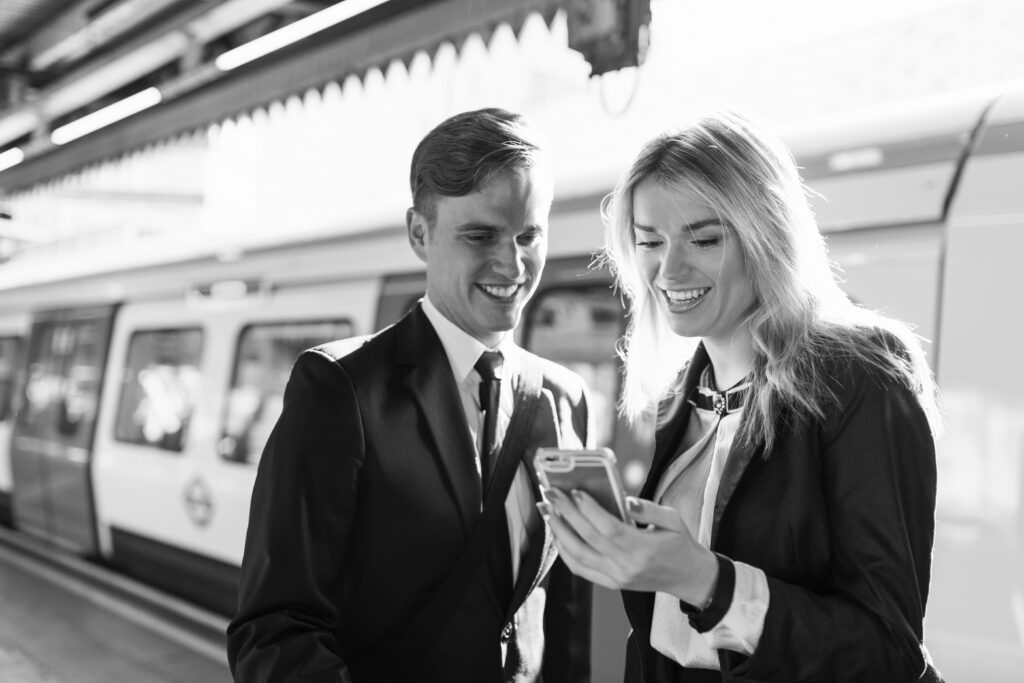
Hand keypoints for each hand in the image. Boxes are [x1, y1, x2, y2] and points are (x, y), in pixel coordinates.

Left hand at [540, 489, 717, 604]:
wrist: (688, 578)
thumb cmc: (680, 544)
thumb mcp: (674, 520)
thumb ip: (648, 509)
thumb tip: (624, 500)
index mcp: (644, 549)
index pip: (609, 529)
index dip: (589, 510)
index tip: (575, 492)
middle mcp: (627, 566)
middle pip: (588, 539)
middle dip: (566, 514)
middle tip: (550, 494)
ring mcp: (617, 578)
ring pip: (578, 556)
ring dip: (559, 532)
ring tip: (547, 511)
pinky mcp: (611, 584)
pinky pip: (580, 569)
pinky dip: (565, 551)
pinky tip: (558, 533)